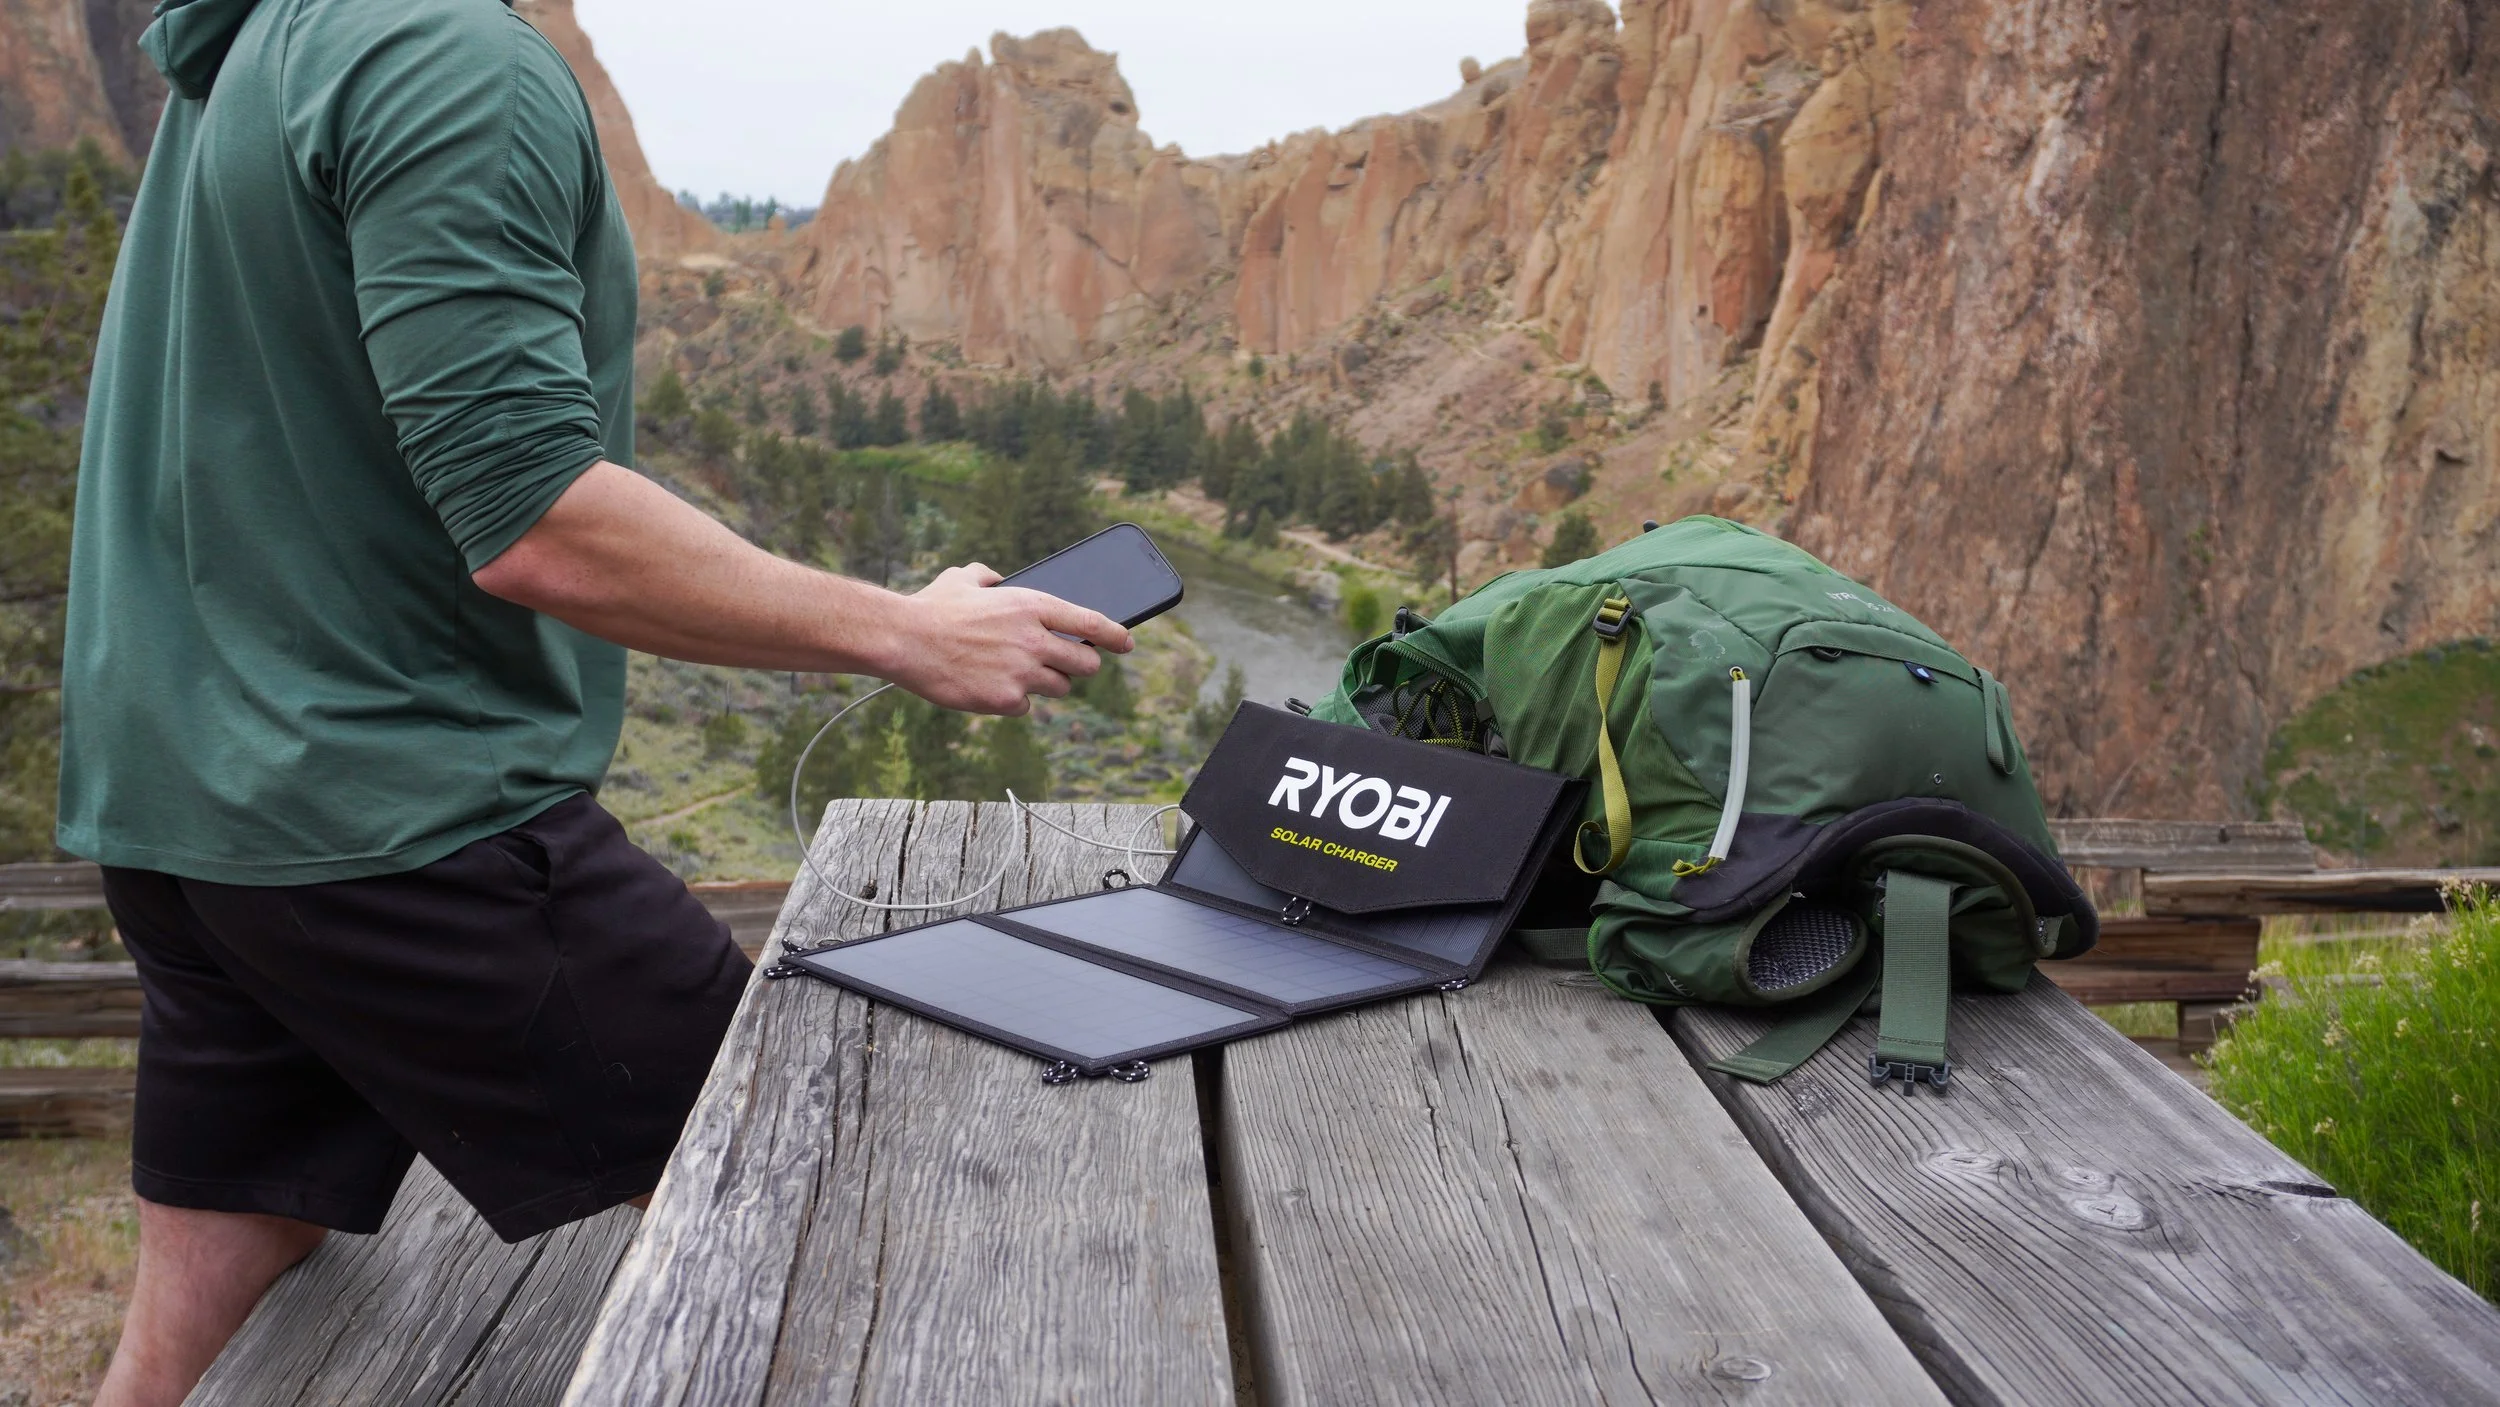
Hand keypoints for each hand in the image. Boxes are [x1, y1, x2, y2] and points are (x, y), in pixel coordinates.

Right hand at [884, 564, 1134, 714]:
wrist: (904, 640)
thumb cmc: (932, 607)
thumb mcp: (965, 578)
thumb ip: (991, 577)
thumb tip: (999, 578)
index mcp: (1032, 605)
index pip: (1092, 622)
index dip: (1116, 634)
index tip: (1127, 642)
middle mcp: (1035, 639)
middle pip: (1085, 663)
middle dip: (1080, 664)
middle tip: (1068, 664)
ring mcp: (1022, 673)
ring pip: (1059, 688)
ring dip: (1046, 683)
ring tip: (1019, 674)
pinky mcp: (1006, 700)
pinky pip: (1025, 706)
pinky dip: (1013, 700)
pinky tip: (991, 687)